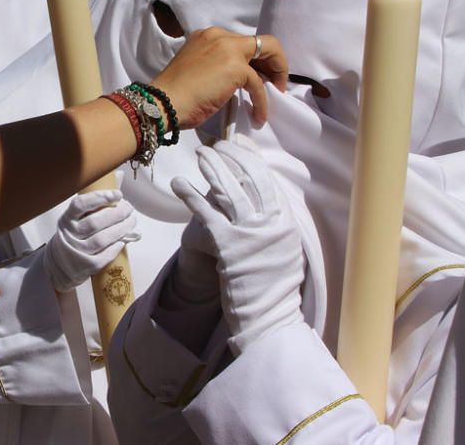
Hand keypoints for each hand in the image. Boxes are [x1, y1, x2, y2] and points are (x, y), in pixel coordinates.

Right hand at [43, 189, 138, 292]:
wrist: (60, 264)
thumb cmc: (74, 234)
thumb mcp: (78, 217)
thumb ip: (97, 200)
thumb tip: (119, 177)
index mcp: (67, 219)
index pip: (80, 205)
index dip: (99, 198)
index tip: (117, 194)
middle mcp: (70, 234)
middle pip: (96, 222)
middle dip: (117, 214)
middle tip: (129, 208)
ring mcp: (77, 252)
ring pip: (103, 239)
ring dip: (122, 229)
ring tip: (132, 222)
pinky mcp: (86, 266)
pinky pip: (105, 256)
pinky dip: (117, 247)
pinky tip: (124, 240)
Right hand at [151, 28, 287, 127]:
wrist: (163, 103)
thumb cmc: (175, 94)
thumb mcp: (199, 70)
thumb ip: (218, 66)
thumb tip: (239, 79)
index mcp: (208, 36)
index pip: (241, 42)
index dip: (255, 58)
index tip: (259, 76)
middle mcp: (219, 36)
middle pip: (260, 41)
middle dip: (273, 61)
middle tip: (275, 82)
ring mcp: (228, 49)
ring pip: (269, 51)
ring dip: (278, 74)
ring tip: (276, 93)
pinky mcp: (236, 67)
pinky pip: (259, 84)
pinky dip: (262, 101)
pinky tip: (259, 115)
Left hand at [170, 138, 302, 353]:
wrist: (268, 319)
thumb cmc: (273, 289)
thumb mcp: (284, 253)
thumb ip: (276, 227)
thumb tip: (267, 203)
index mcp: (286, 224)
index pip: (269, 182)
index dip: (253, 161)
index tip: (241, 147)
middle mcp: (271, 224)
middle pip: (251, 179)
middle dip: (234, 157)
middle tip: (219, 145)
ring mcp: (250, 234)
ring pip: (230, 190)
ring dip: (213, 168)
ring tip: (201, 153)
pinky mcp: (228, 245)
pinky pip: (206, 213)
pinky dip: (191, 196)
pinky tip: (178, 184)